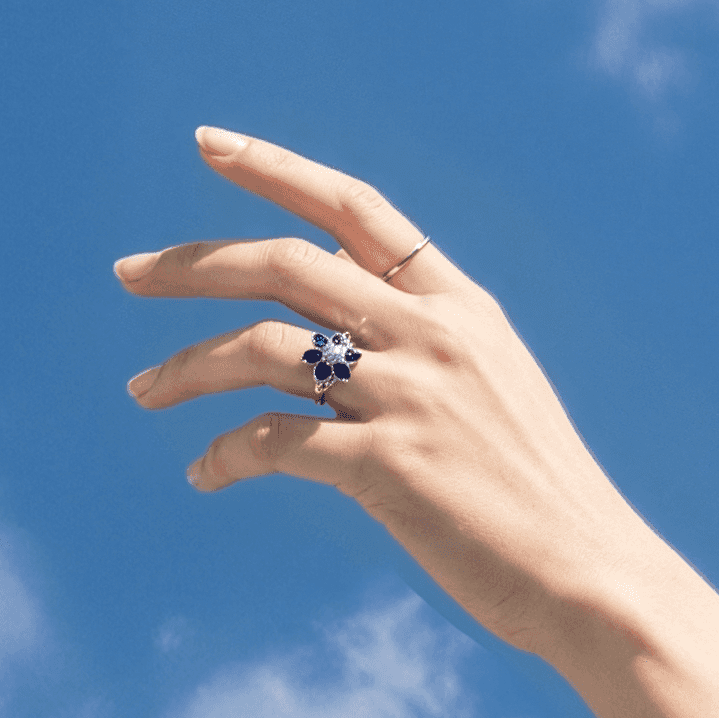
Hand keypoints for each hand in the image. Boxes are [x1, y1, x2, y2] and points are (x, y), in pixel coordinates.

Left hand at [114, 126, 643, 657]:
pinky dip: (222, 455)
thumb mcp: (493, 388)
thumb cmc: (537, 491)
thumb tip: (331, 337)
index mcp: (461, 307)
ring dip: (185, 366)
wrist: (592, 575)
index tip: (209, 142)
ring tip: (141, 391)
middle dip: (194, 261)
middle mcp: (433, 335)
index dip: (278, 168)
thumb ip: (423, 346)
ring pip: (263, 349)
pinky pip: (272, 443)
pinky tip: (202, 474)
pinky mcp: (389, 468)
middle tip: (126, 273)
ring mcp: (412, 397)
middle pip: (288, 265)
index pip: (357, 209)